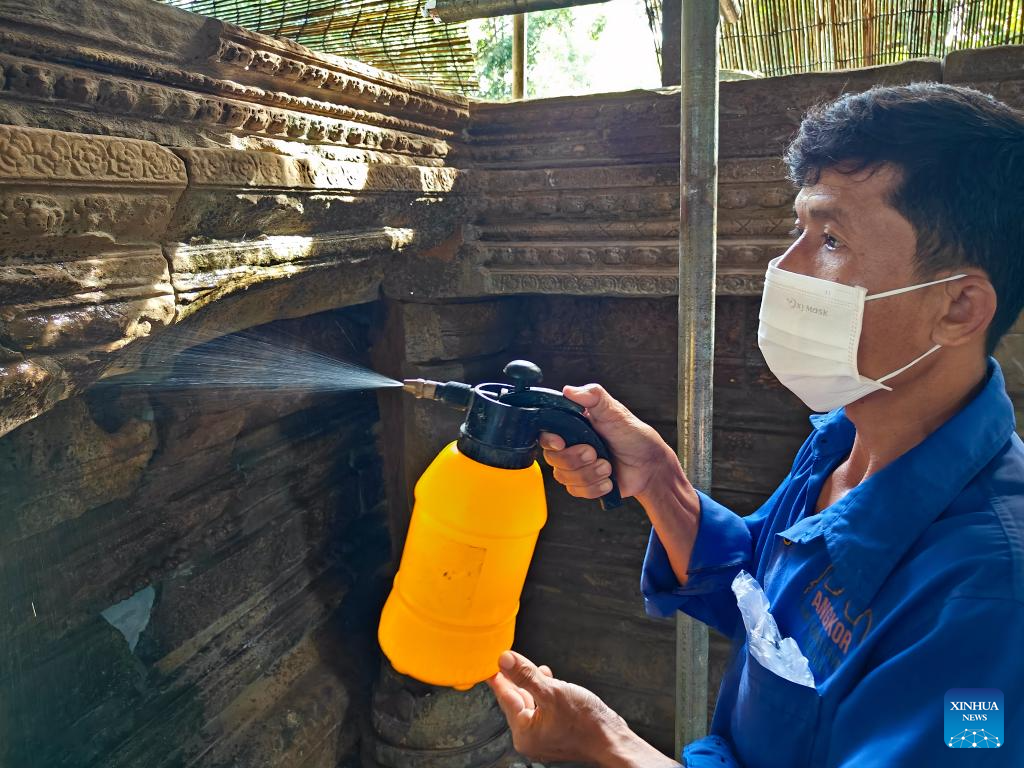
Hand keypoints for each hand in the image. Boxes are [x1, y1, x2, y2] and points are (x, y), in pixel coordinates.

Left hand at [486, 650, 628, 764]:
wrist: (612, 741)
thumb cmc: (585, 721)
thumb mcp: (552, 692)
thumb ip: (525, 676)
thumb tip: (503, 659)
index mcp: (524, 733)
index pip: (505, 697)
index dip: (498, 676)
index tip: (488, 663)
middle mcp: (530, 739)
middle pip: (517, 700)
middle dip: (516, 678)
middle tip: (508, 659)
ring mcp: (543, 738)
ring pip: (531, 703)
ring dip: (531, 684)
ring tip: (531, 667)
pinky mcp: (556, 734)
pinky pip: (543, 710)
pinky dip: (544, 694)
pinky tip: (548, 680)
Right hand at [541, 384, 676, 501]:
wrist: (650, 466)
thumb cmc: (634, 436)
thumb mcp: (615, 412)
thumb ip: (594, 397)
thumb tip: (569, 390)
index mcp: (573, 427)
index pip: (546, 434)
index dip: (549, 440)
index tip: (561, 442)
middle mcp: (571, 446)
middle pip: (552, 458)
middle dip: (575, 459)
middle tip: (595, 452)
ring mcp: (576, 467)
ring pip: (564, 477)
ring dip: (589, 474)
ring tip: (608, 466)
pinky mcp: (584, 485)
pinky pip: (576, 491)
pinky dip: (595, 487)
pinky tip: (608, 480)